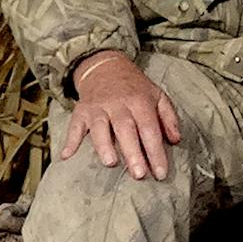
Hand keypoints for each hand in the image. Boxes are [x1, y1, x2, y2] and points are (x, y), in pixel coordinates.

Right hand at [59, 51, 181, 180]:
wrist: (106, 67)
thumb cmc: (135, 88)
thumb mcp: (157, 96)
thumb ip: (168, 118)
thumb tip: (176, 140)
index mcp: (139, 101)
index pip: (149, 128)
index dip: (155, 151)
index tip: (160, 173)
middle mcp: (118, 104)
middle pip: (126, 129)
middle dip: (133, 152)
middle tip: (139, 174)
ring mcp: (98, 107)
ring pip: (100, 127)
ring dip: (104, 145)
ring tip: (110, 163)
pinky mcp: (81, 111)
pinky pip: (74, 125)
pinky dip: (70, 140)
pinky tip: (67, 156)